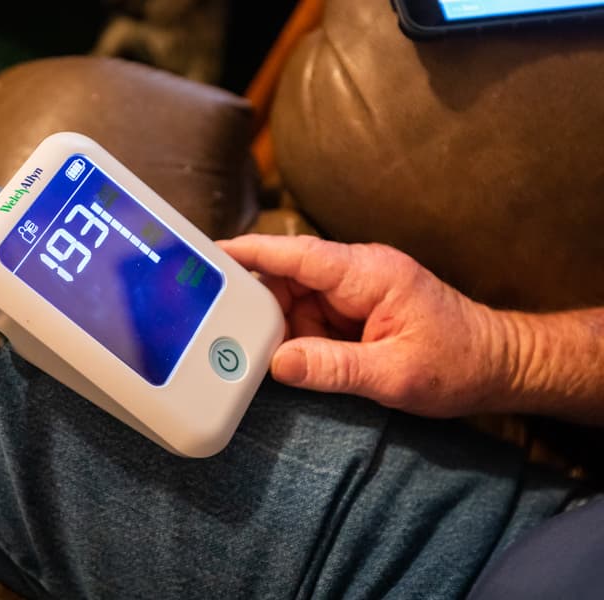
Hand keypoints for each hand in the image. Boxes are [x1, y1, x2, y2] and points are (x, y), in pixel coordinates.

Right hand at [218, 234, 509, 418]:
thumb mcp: (393, 374)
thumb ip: (332, 368)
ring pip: (294, 300)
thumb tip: (276, 363)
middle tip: (227, 334)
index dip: (249, 253)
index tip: (208, 254)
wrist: (500, 364)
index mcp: (368, 274)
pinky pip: (310, 317)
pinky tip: (293, 360)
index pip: (296, 254)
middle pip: (286, 277)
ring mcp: (355, 291)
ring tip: (266, 357)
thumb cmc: (458, 363)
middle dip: (257, 306)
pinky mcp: (355, 310)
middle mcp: (357, 274)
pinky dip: (297, 338)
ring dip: (279, 329)